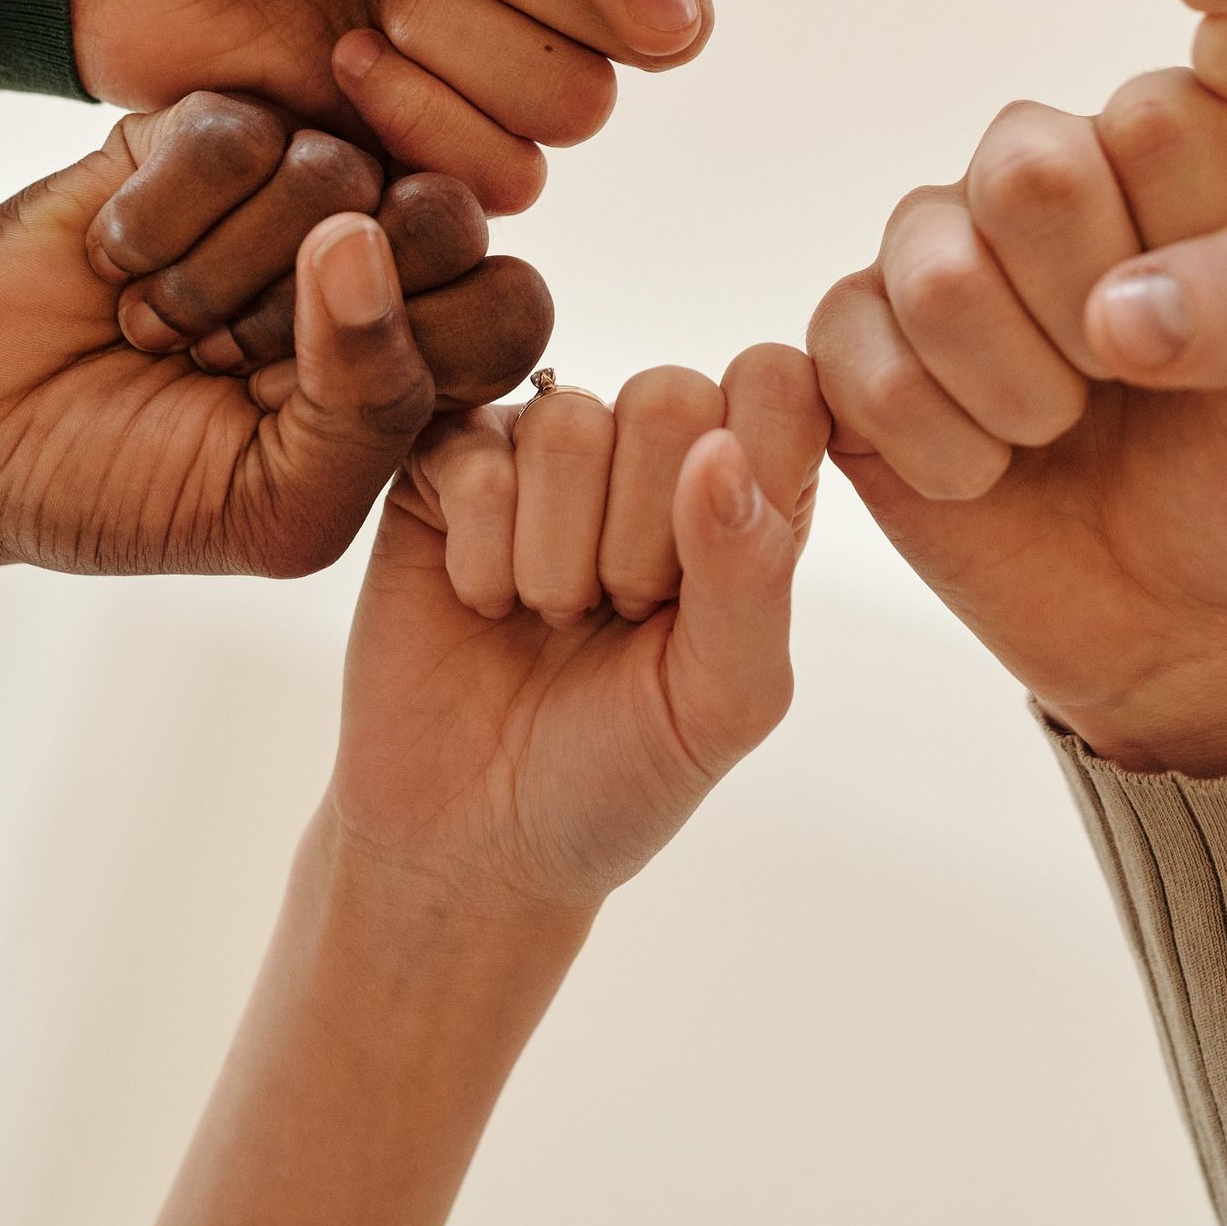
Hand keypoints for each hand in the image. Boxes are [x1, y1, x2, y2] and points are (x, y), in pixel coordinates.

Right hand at [0, 92, 552, 581]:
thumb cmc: (135, 489)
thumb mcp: (279, 509)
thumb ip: (373, 407)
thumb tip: (365, 238)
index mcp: (426, 352)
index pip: (514, 306)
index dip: (420, 350)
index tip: (309, 409)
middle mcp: (380, 253)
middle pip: (448, 217)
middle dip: (317, 314)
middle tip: (229, 362)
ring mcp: (294, 180)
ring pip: (334, 170)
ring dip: (218, 278)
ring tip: (160, 324)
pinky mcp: (203, 126)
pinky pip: (233, 134)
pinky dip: (159, 222)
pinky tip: (117, 264)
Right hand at [329, 347, 826, 914]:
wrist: (472, 843)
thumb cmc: (619, 774)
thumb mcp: (723, 702)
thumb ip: (751, 575)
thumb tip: (721, 450)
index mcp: (745, 489)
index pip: (779, 382)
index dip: (747, 471)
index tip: (707, 585)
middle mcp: (650, 450)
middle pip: (670, 396)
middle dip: (641, 540)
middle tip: (617, 616)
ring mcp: (542, 449)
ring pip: (567, 426)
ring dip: (556, 561)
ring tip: (550, 616)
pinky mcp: (446, 462)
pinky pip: (475, 459)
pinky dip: (482, 561)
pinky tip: (483, 605)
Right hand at [808, 70, 1226, 771]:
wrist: (1193, 635)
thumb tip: (1118, 309)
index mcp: (1174, 147)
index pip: (1154, 117)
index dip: (1187, 246)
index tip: (1222, 338)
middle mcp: (1044, 171)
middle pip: (1026, 163)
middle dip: (1090, 318)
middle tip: (1125, 387)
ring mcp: (934, 252)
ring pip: (932, 265)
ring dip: (1016, 392)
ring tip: (1057, 432)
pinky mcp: (854, 343)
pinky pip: (848, 350)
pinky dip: (935, 445)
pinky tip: (985, 473)